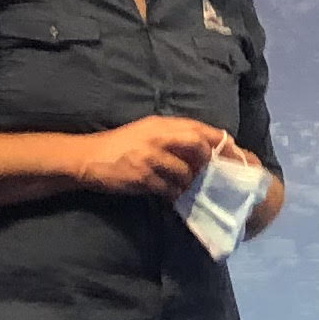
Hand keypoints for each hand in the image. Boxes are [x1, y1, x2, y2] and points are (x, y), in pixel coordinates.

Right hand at [76, 115, 224, 198]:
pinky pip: (167, 188)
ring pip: (185, 171)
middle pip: (197, 144)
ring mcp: (149, 157)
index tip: (231, 151)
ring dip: (188, 182)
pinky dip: (172, 194)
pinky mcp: (141, 176)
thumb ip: (171, 136)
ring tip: (183, 186)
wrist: (87, 157)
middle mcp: (156, 137)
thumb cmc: (119, 145)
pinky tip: (169, 195)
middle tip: (206, 173)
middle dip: (206, 161)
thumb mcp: (146, 132)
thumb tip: (202, 146)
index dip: (218, 140)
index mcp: (160, 124)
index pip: (198, 128)